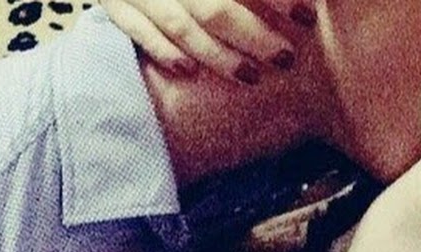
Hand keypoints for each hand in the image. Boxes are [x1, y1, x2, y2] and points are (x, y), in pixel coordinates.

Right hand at [101, 0, 316, 82]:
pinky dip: (162, 51)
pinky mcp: (114, 4)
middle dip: (254, 35)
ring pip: (182, 26)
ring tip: (251, 76)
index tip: (306, 16)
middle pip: (216, 7)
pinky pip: (137, 31)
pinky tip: (188, 72)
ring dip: (217, 54)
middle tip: (286, 58)